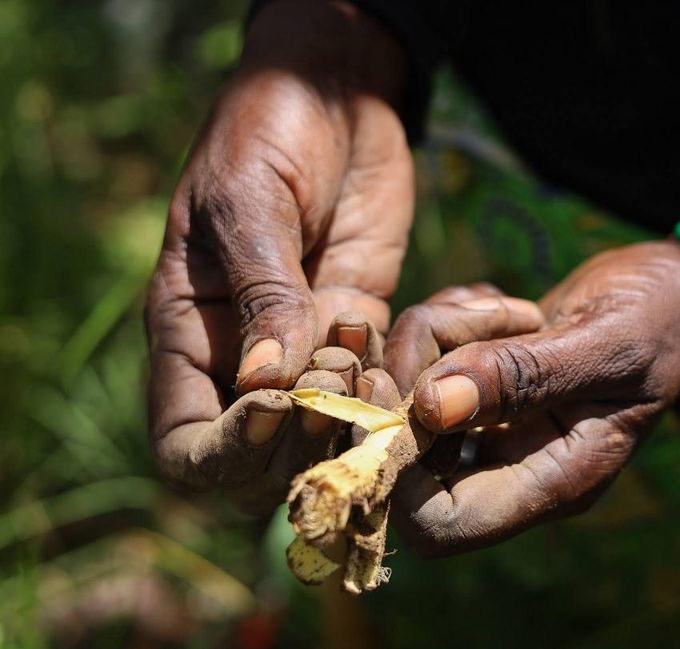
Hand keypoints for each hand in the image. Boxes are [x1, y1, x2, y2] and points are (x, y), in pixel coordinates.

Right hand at [145, 1, 411, 508]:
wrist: (333, 95)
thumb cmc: (266, 132)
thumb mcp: (249, 203)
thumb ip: (261, 293)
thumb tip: (266, 387)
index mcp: (190, 335)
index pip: (186, 446)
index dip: (225, 453)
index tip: (276, 408)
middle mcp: (245, 359)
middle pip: (264, 461)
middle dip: (306, 442)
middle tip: (345, 378)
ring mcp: (308, 350)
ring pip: (332, 435)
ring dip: (365, 418)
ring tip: (381, 356)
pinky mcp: (364, 330)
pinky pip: (383, 386)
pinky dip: (409, 381)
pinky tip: (434, 331)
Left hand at [383, 241, 679, 555]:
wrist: (678, 293)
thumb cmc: (663, 320)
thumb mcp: (607, 343)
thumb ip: (523, 376)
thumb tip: (429, 405)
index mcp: (552, 482)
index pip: (437, 525)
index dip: (398, 469)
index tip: (401, 387)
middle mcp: (512, 464)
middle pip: (405, 456)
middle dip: (410, 378)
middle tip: (459, 322)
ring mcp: (492, 424)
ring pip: (406, 394)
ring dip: (436, 334)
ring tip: (509, 310)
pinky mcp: (480, 384)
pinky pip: (421, 355)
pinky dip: (445, 319)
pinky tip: (500, 305)